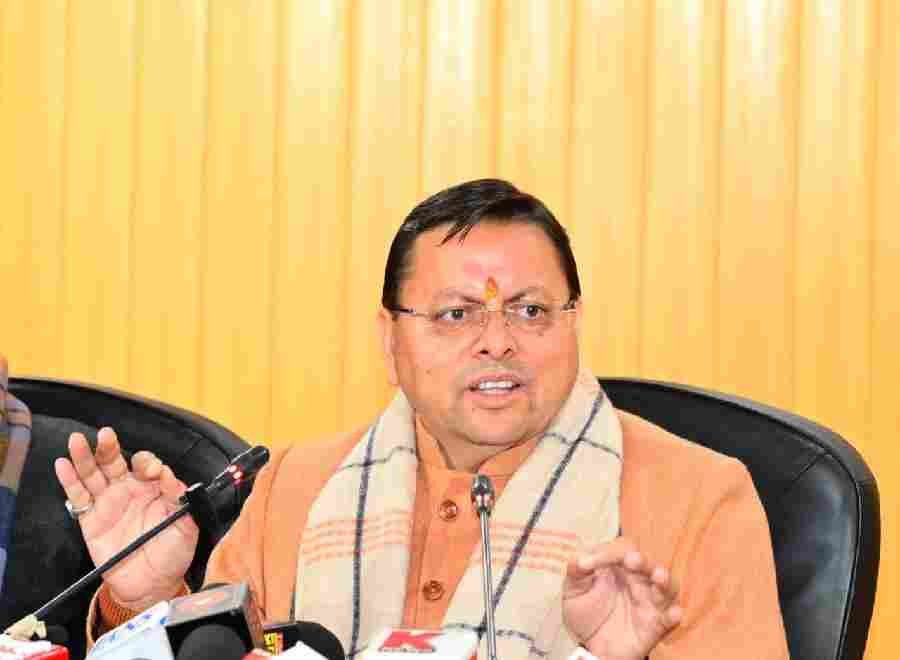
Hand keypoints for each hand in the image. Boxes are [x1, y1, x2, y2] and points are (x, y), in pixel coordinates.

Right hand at [54, 427, 197, 609]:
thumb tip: (169, 475)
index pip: (146, 464)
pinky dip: (70, 481)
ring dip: (84, 457)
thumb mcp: (186, 526)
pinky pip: (78, 497)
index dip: (148, 463)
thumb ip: (179, 499)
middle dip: (109, 447)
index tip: (152, 470)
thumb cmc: (172, 552)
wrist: (152, 584)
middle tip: (105, 435)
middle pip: (115, 461)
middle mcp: (129, 489)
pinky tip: (63, 465)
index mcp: (153, 487)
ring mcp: (108, 503)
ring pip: (93, 474)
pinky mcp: (91, 520)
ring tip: (76, 441)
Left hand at [562, 537, 681, 659]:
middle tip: (632, 561)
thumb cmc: (587, 613)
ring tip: (659, 576)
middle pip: (648, 563)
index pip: (621, 549)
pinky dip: (673, 615)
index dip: (607, 553)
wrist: (591, 647)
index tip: (586, 565)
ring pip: (667, 586)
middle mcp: (638, 580)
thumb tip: (578, 560)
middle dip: (642, 560)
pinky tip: (674, 613)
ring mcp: (649, 602)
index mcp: (619, 567)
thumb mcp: (574, 592)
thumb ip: (575, 574)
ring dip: (665, 581)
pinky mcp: (655, 625)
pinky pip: (669, 619)